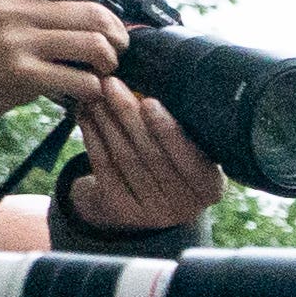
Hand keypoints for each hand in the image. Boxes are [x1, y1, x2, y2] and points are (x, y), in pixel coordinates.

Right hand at [0, 0, 129, 126]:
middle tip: (117, 44)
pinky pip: (82, 81)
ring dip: (109, 60)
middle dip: (116, 32)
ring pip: (95, 46)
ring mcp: (16, 42)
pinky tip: (87, 91)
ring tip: (103, 68)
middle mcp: (8, 8)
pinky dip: (94, 88)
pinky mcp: (22, 77)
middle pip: (92, 11)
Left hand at [61, 82, 218, 231]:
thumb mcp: (192, 152)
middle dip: (129, 115)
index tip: (150, 101)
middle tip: (112, 84)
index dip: (168, 131)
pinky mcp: (122, 209)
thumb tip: (159, 84)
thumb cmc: (175, 162)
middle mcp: (184, 205)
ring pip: (126, 159)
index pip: (189, 159)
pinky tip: (86, 115)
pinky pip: (105, 167)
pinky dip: (93, 137)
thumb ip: (186, 130)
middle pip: (153, 155)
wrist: (148, 200)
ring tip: (96, 94)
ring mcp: (152, 211)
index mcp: (209, 188)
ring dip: (107, 122)